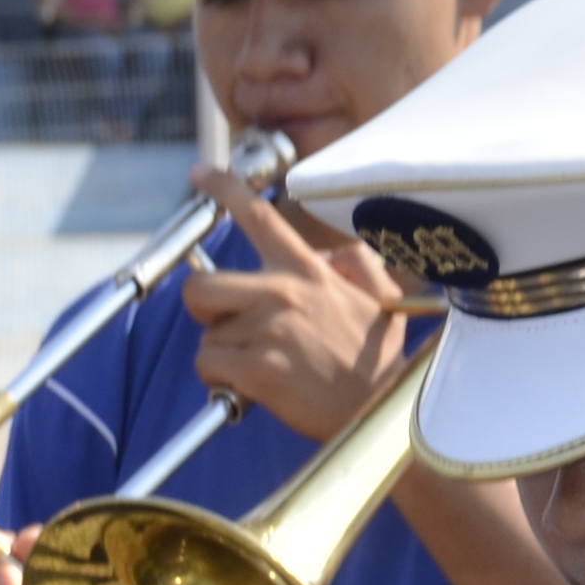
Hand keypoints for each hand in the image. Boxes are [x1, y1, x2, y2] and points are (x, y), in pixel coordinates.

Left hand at [184, 179, 414, 442]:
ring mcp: (268, 331)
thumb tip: (331, 255)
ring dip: (224, 353)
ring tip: (260, 366)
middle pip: (201, 285)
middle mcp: (283, 294)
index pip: (258, 217)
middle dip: (202, 306)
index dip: (224, 189)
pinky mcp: (258, 370)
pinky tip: (248, 386)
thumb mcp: (384, 299)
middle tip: (223, 322)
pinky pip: (209, 365)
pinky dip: (219, 380)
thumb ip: (357, 265)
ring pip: (208, 337)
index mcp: (308, 271)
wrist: (381, 412)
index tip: (201, 172)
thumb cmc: (378, 361)